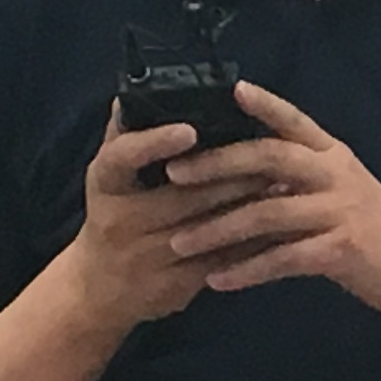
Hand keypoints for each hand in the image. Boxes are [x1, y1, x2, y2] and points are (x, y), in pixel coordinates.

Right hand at [70, 105, 277, 329]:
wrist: (98, 288)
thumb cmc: (112, 216)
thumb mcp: (109, 177)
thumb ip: (125, 135)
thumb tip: (136, 92)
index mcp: (106, 184)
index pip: (123, 157)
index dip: (155, 143)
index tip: (189, 130)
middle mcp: (120, 221)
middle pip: (182, 196)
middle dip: (230, 174)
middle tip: (269, 152)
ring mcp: (146, 257)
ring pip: (208, 228)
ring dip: (247, 204)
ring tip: (281, 181)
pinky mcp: (173, 286)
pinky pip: (220, 261)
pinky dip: (250, 242)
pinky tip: (277, 224)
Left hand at [162, 81, 380, 315]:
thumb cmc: (372, 226)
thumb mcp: (339, 189)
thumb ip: (298, 177)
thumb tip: (242, 169)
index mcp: (331, 154)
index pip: (294, 120)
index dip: (264, 104)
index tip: (230, 89)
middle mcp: (334, 174)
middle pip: (270, 157)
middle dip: (217, 164)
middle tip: (173, 174)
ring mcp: (339, 210)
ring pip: (268, 212)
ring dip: (219, 228)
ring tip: (180, 241)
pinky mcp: (340, 249)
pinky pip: (283, 258)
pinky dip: (246, 270)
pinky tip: (217, 280)